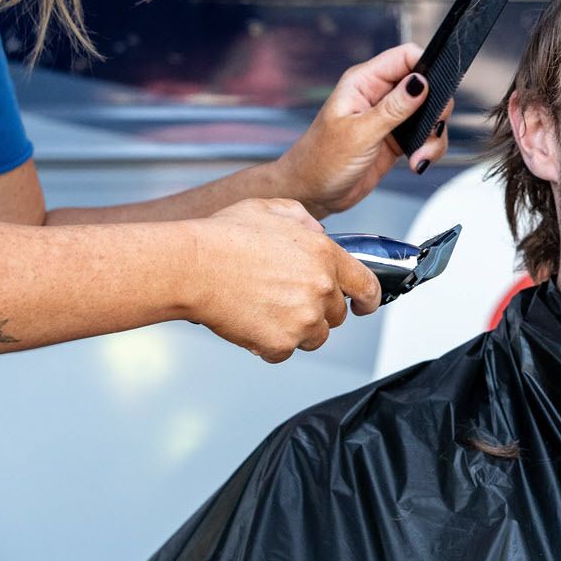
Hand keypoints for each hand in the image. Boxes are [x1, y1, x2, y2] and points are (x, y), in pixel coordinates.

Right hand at [184, 198, 381, 361]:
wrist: (193, 267)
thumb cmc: (225, 237)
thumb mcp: (272, 209)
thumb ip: (305, 220)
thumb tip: (318, 232)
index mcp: (325, 256)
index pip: (366, 286)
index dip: (367, 299)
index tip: (364, 306)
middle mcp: (320, 289)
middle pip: (337, 315)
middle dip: (318, 309)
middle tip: (286, 298)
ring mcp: (302, 319)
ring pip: (314, 336)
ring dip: (297, 328)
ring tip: (267, 308)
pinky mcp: (280, 343)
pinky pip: (285, 352)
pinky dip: (270, 344)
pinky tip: (252, 321)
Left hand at [276, 43, 453, 217]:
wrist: (313, 193)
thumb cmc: (321, 160)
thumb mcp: (359, 133)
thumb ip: (393, 108)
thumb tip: (420, 82)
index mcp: (364, 82)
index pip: (404, 57)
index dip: (425, 67)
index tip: (435, 90)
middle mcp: (378, 94)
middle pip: (425, 84)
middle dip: (436, 108)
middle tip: (432, 129)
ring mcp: (389, 116)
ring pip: (429, 112)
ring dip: (433, 135)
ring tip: (420, 155)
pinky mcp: (397, 138)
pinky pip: (425, 135)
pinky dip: (429, 148)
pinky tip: (417, 162)